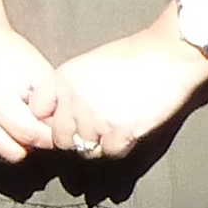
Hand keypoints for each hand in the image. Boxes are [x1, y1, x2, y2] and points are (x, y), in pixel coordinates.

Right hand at [0, 25, 63, 164]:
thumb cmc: (9, 53)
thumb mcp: (37, 73)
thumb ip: (50, 105)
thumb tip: (58, 130)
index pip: (31, 136)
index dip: (49, 136)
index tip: (57, 130)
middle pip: (15, 153)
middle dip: (32, 144)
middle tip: (39, 127)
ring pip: (0, 153)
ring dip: (15, 144)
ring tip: (22, 122)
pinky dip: (0, 139)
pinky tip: (6, 121)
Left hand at [48, 26, 207, 158]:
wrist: (170, 55)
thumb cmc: (136, 54)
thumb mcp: (91, 62)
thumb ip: (72, 86)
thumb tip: (63, 111)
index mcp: (64, 77)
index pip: (38, 110)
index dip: (51, 118)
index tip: (63, 119)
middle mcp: (74, 100)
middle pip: (59, 137)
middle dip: (75, 136)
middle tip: (94, 127)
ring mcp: (95, 119)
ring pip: (84, 149)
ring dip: (98, 142)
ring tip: (114, 125)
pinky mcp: (119, 134)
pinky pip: (110, 153)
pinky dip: (120, 146)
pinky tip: (129, 128)